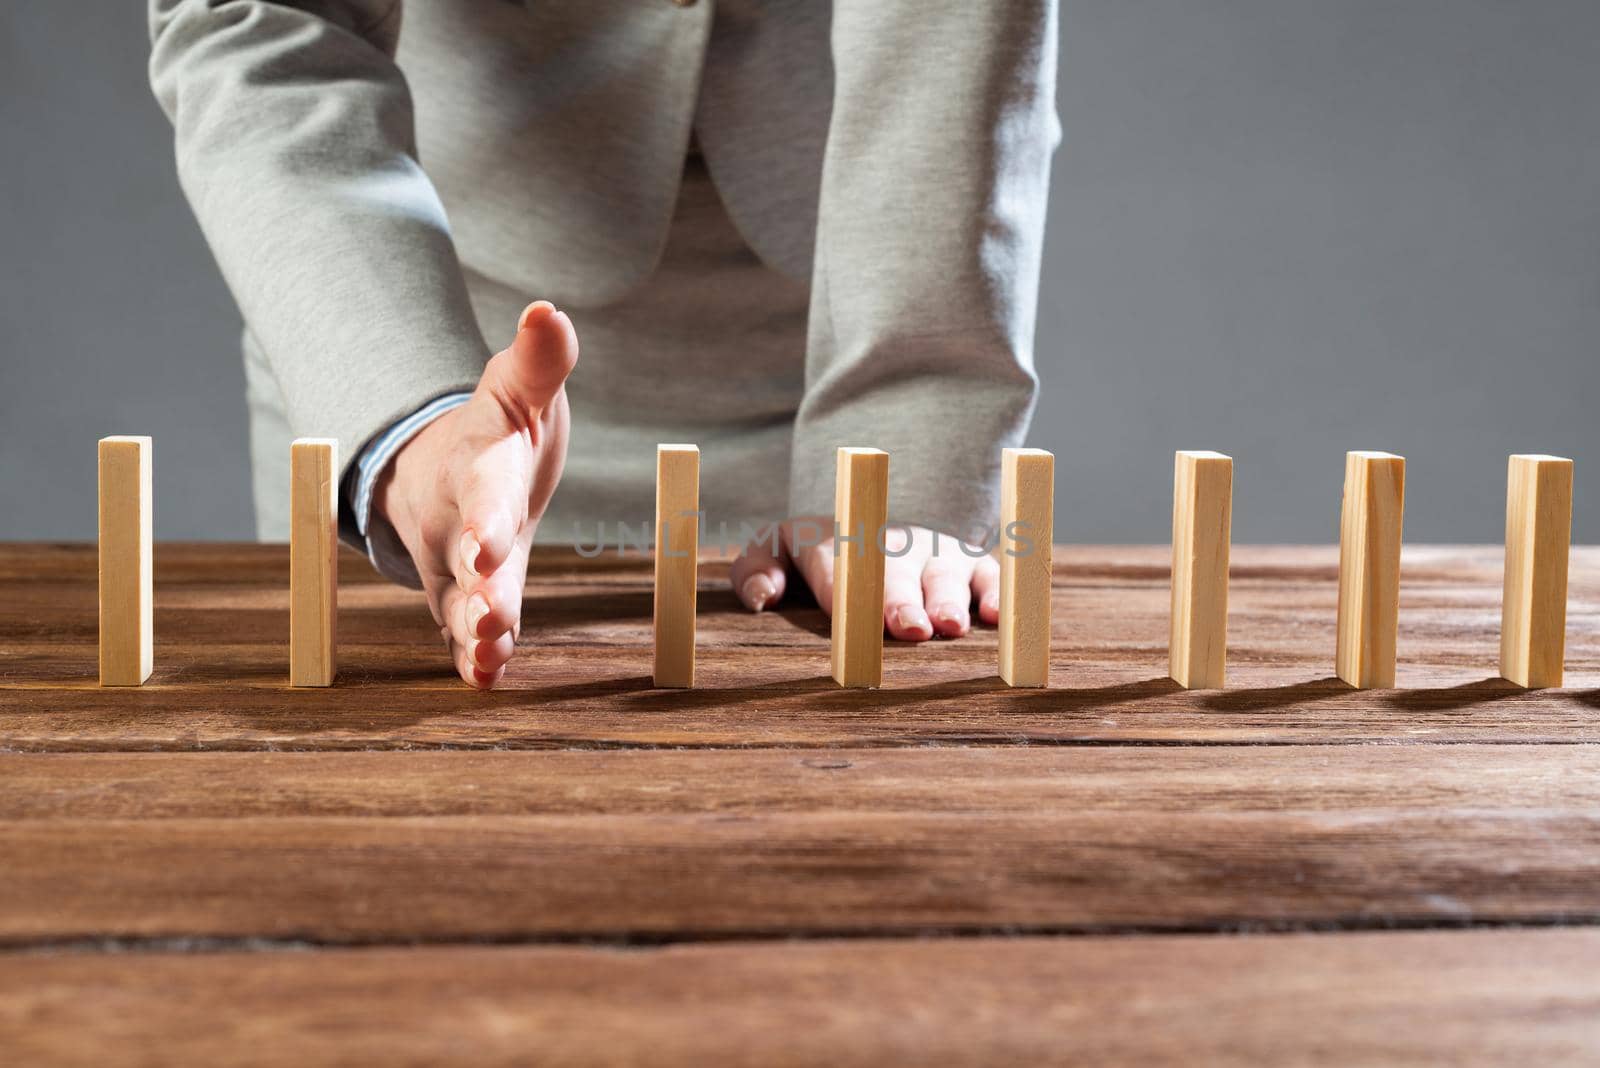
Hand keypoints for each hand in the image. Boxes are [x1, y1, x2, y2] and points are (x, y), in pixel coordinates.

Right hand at [375, 301, 577, 687]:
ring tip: (489, 658)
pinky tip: (486, 679)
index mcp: (479, 468)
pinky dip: (472, 655)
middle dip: (479, 590)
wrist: (444, 462)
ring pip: (460, 603)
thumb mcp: (518, 388)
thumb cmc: (499, 426)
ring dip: (475, 632)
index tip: (490, 543)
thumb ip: (540, 359)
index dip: (486, 519)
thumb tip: (549, 311)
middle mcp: (456, 521)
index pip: (483, 494)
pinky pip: (462, 629)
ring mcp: (454, 564)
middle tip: (494, 619)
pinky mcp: (465, 596)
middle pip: (465, 559)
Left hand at [729, 518, 1000, 640]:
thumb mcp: (774, 554)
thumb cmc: (813, 559)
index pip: (831, 555)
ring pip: (942, 574)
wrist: (868, 529)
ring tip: (947, 626)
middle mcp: (888, 543)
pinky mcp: (971, 566)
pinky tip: (994, 618)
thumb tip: (762, 597)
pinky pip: (989, 577)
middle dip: (898, 598)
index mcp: (833, 537)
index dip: (837, 581)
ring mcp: (932, 553)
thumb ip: (755, 570)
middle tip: (904, 628)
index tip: (840, 608)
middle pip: (893, 569)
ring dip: (946, 599)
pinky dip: (996, 594)